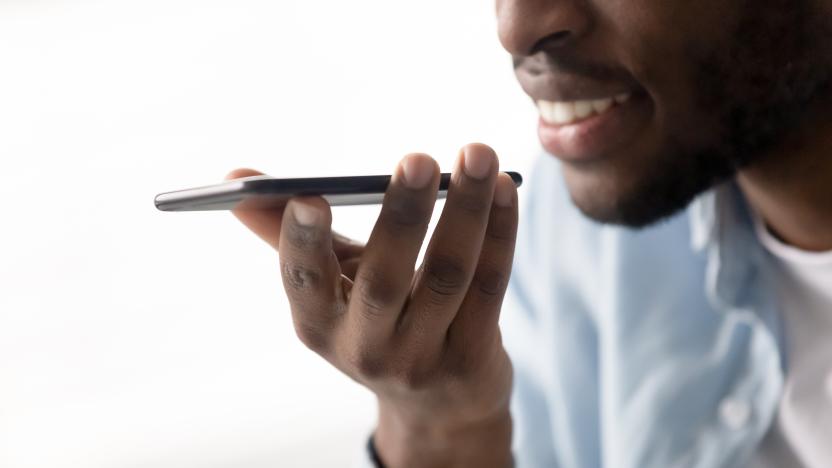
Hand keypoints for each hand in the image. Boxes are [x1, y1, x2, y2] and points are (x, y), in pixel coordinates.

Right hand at [227, 143, 517, 466]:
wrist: (436, 402)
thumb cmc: (373, 321)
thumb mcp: (330, 285)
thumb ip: (289, 232)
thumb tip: (238, 178)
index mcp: (319, 325)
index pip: (304, 284)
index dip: (302, 242)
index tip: (309, 195)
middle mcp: (366, 348)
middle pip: (385, 279)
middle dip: (402, 215)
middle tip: (418, 158)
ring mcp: (423, 356)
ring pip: (447, 275)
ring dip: (466, 211)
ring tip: (477, 155)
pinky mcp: (473, 355)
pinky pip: (489, 285)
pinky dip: (500, 232)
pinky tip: (505, 188)